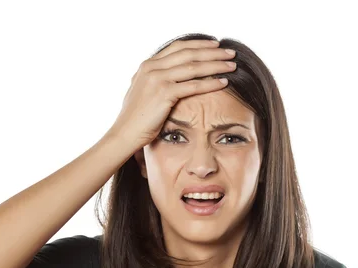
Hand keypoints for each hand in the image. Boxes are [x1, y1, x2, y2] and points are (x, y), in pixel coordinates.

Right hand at [108, 39, 236, 150]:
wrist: (125, 133)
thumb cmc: (136, 117)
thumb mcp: (142, 91)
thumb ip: (155, 79)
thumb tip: (168, 76)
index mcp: (148, 64)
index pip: (178, 47)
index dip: (199, 44)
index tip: (215, 44)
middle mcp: (152, 67)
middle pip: (189, 53)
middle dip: (212, 51)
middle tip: (230, 52)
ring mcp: (157, 79)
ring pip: (194, 67)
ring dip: (216, 64)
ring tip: (232, 65)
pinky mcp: (164, 93)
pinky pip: (193, 85)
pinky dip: (211, 83)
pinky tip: (224, 82)